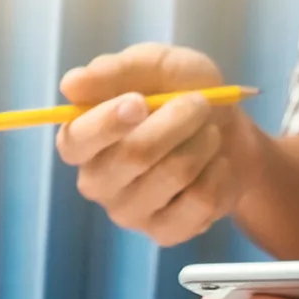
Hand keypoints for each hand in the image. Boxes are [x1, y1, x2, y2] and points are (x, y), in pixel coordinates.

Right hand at [56, 44, 259, 246]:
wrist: (228, 132)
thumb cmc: (180, 93)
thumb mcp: (154, 66)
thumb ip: (114, 71)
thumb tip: (70, 85)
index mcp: (83, 141)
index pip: (76, 141)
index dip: (107, 122)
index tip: (140, 102)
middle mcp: (97, 181)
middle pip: (133, 155)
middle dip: (178, 121)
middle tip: (199, 103)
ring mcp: (129, 213)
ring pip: (174, 174)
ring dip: (204, 142)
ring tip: (209, 133)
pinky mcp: (164, 233)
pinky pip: (200, 201)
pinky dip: (219, 173)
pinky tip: (215, 166)